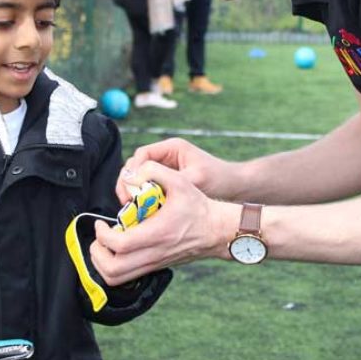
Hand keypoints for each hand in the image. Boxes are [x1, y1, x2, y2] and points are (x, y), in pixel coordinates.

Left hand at [93, 161, 239, 285]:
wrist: (217, 230)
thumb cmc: (199, 207)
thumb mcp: (180, 181)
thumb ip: (155, 171)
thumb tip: (132, 173)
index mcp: (157, 234)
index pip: (119, 244)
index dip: (103, 235)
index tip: (100, 223)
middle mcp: (154, 254)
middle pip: (112, 270)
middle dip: (97, 254)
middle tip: (99, 237)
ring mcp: (155, 263)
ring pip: (117, 279)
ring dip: (103, 264)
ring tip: (105, 245)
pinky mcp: (157, 266)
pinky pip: (128, 277)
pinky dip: (115, 267)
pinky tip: (120, 250)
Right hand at [118, 138, 238, 201]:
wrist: (235, 186)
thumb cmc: (219, 179)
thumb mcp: (195, 179)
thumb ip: (171, 180)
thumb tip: (146, 187)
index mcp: (172, 147)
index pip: (142, 154)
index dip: (132, 171)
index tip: (129, 189)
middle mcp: (166, 155)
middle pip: (136, 166)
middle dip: (128, 183)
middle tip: (126, 202)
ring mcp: (166, 169)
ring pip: (141, 178)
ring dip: (134, 192)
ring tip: (132, 209)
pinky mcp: (168, 182)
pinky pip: (149, 188)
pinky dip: (143, 198)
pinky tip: (142, 212)